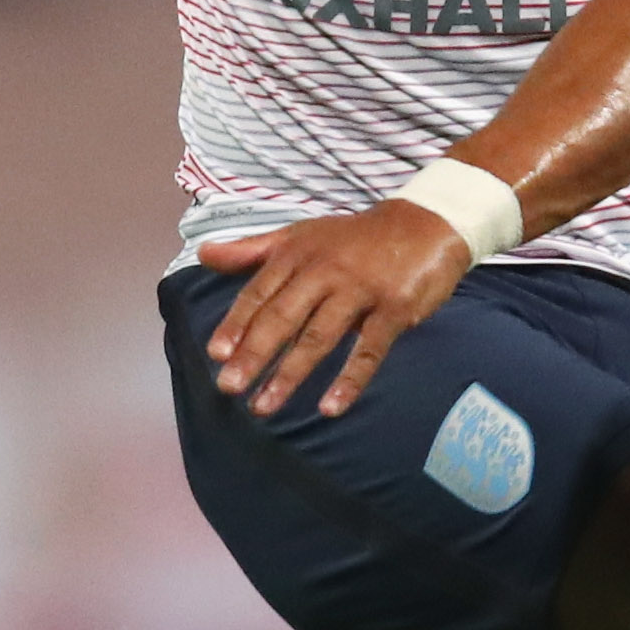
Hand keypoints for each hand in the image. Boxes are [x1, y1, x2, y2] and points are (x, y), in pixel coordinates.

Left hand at [196, 201, 477, 419]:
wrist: (427, 222)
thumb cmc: (356, 238)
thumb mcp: (301, 235)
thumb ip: (252, 250)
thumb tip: (203, 253)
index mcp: (297, 255)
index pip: (260, 292)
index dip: (237, 323)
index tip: (216, 353)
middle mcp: (324, 271)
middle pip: (283, 317)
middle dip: (254, 353)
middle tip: (229, 387)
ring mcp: (360, 290)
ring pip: (319, 337)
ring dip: (290, 373)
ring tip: (265, 405)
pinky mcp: (393, 309)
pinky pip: (369, 350)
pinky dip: (349, 380)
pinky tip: (330, 407)